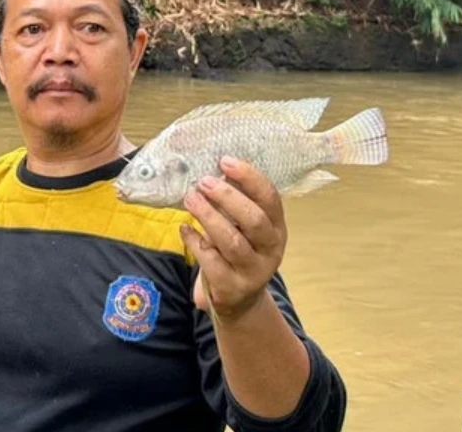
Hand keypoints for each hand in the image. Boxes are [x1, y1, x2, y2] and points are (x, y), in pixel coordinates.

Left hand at [179, 156, 286, 322]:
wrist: (240, 299)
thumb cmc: (240, 251)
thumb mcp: (247, 229)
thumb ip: (236, 205)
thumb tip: (212, 171)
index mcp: (277, 227)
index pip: (270, 197)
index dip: (249, 177)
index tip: (225, 161)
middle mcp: (271, 249)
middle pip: (254, 219)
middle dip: (227, 197)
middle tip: (203, 182)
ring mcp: (253, 270)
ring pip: (232, 241)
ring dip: (209, 217)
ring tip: (190, 199)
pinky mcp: (232, 287)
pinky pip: (211, 261)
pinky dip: (195, 241)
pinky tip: (184, 228)